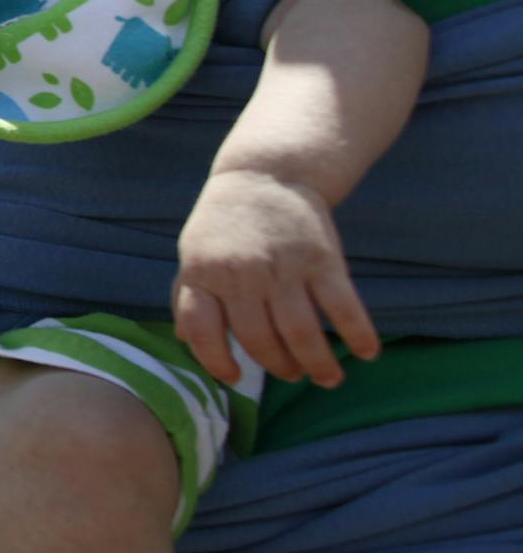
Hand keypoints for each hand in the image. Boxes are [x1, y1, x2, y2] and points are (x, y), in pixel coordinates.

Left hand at [174, 168, 380, 389]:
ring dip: (318, 364)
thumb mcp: (194, 253)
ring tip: (328, 378)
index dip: (215, 362)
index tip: (235, 378)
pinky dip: (358, 334)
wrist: (266, 174)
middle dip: (279, 367)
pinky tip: (367, 353)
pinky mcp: (321, 258)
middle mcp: (241, 275)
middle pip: (259, 340)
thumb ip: (188, 295)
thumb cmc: (225, 224)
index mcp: (203, 274)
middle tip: (293, 374)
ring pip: (301, 333)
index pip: (201, 330)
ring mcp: (282, 267)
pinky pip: (342, 306)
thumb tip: (184, 340)